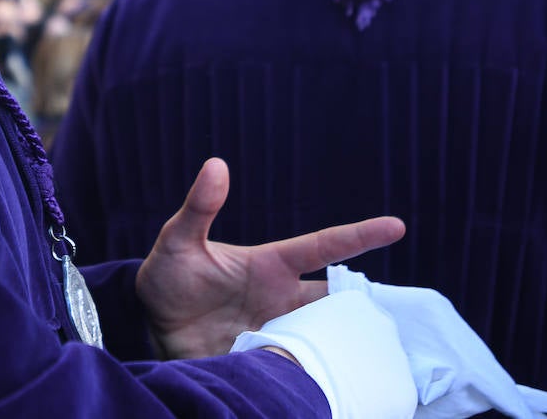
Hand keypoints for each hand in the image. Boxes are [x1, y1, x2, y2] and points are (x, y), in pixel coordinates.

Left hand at [136, 157, 404, 359]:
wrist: (149, 327)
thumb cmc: (168, 277)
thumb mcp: (178, 240)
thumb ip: (199, 208)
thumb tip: (215, 165)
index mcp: (272, 265)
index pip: (324, 247)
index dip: (360, 235)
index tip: (398, 226)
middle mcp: (283, 299)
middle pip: (336, 303)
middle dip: (362, 310)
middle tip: (388, 320)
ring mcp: (276, 331)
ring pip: (323, 339)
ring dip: (336, 346)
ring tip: (358, 358)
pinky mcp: (264, 362)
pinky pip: (296, 368)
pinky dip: (308, 373)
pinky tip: (320, 382)